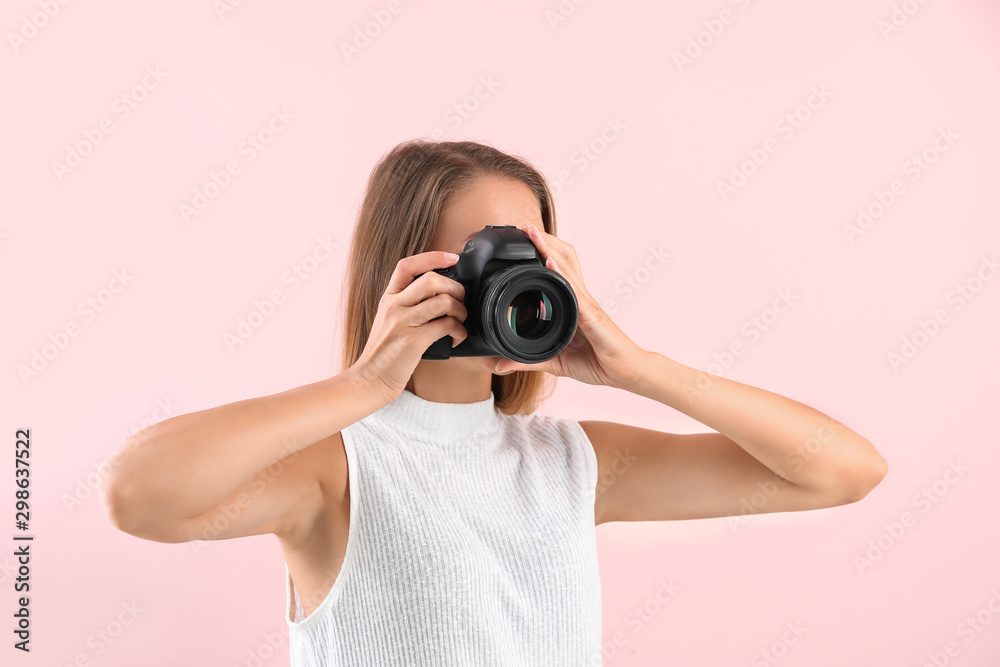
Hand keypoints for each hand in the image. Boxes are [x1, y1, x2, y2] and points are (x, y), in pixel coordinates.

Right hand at [350, 251, 468, 403]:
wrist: (369, 379)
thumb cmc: (384, 353)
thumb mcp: (388, 321)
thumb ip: (406, 304)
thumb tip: (437, 293)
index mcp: (389, 298)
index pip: (407, 265)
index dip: (432, 256)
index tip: (452, 258)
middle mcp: (394, 306)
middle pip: (432, 279)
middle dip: (456, 288)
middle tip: (460, 302)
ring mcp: (403, 322)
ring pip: (443, 300)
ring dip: (461, 310)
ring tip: (460, 321)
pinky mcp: (413, 340)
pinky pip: (446, 325)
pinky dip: (459, 331)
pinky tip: (456, 338)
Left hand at [493, 223, 648, 388]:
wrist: (625, 374)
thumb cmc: (598, 364)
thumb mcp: (554, 362)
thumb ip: (527, 362)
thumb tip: (501, 364)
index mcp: (573, 306)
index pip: (558, 271)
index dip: (543, 252)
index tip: (525, 239)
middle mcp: (580, 299)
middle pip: (563, 259)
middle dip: (545, 240)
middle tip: (525, 227)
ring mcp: (587, 304)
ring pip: (567, 268)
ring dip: (549, 247)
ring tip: (533, 232)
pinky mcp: (591, 315)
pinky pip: (574, 290)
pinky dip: (561, 273)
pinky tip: (550, 261)